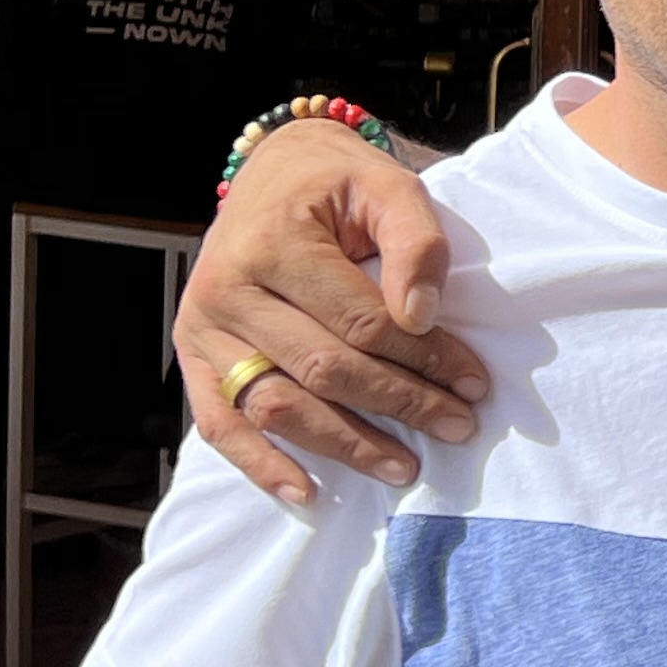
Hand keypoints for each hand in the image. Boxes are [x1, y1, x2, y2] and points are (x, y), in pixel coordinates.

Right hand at [174, 124, 487, 506]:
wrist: (274, 174)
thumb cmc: (338, 186)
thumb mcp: (388, 186)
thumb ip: (415, 241)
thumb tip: (422, 314)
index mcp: (273, 244)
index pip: (360, 320)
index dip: (423, 357)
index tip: (473, 383)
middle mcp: (225, 290)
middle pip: (323, 368)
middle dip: (399, 403)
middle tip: (457, 427)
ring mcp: (202, 329)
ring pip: (276, 405)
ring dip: (344, 444)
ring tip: (404, 467)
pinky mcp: (193, 358)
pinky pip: (220, 424)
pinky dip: (261, 464)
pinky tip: (307, 492)